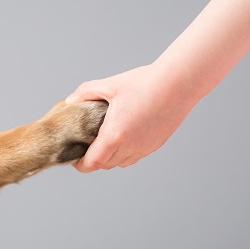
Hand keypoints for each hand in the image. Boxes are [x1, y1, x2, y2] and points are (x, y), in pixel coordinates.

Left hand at [65, 64, 195, 171]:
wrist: (179, 84)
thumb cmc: (144, 83)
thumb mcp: (109, 85)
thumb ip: (85, 93)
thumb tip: (70, 101)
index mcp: (115, 135)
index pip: (92, 163)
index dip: (80, 164)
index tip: (73, 157)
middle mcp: (131, 146)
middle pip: (105, 165)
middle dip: (93, 159)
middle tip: (84, 145)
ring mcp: (145, 148)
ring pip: (121, 162)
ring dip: (109, 157)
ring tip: (102, 140)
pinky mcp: (156, 144)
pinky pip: (136, 156)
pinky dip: (125, 152)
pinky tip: (123, 135)